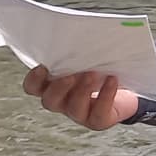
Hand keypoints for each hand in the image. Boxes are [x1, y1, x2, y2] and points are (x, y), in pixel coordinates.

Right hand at [26, 64, 140, 128]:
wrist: (122, 93)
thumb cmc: (97, 72)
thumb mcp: (83, 60)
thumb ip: (75, 54)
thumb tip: (77, 35)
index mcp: (52, 86)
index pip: (33, 87)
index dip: (34, 80)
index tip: (43, 67)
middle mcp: (62, 102)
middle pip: (49, 101)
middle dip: (59, 88)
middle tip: (71, 75)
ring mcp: (79, 113)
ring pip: (74, 108)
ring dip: (82, 90)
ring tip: (93, 74)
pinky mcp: (97, 120)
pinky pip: (99, 112)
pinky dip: (106, 95)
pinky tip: (112, 80)